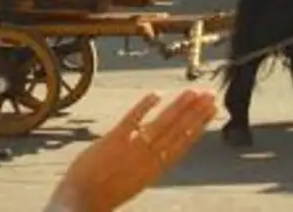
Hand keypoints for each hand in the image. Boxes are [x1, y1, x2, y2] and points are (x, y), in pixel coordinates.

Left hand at [46, 88, 216, 211]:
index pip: (182, 144)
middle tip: (210, 94)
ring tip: (193, 92)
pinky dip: (144, 107)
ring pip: (161, 124)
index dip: (198, 127)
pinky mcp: (113, 140)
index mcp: (154, 170)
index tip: (211, 111)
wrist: (81, 200)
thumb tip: (157, 148)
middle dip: (195, 112)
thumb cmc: (104, 193)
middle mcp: (148, 158)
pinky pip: (132, 120)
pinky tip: (157, 94)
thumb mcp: (133, 180)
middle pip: (177, 131)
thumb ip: (146, 163)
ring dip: (178, 107)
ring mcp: (132, 148)